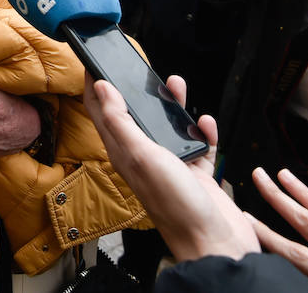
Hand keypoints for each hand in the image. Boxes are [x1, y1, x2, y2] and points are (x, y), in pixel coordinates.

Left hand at [84, 72, 257, 262]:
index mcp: (125, 153)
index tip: (90, 64)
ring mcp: (172, 166)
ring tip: (176, 84)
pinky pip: (198, 146)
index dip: (95, 89)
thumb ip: (120, 121)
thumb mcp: (141, 155)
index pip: (102, 115)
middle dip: (135, 92)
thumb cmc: (176, 205)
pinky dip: (202, 132)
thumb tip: (100, 87)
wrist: (216, 243)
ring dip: (173, 106)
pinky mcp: (196, 174)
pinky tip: (205, 122)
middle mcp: (145, 158)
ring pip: (168, 128)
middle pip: (136, 117)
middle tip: (137, 68)